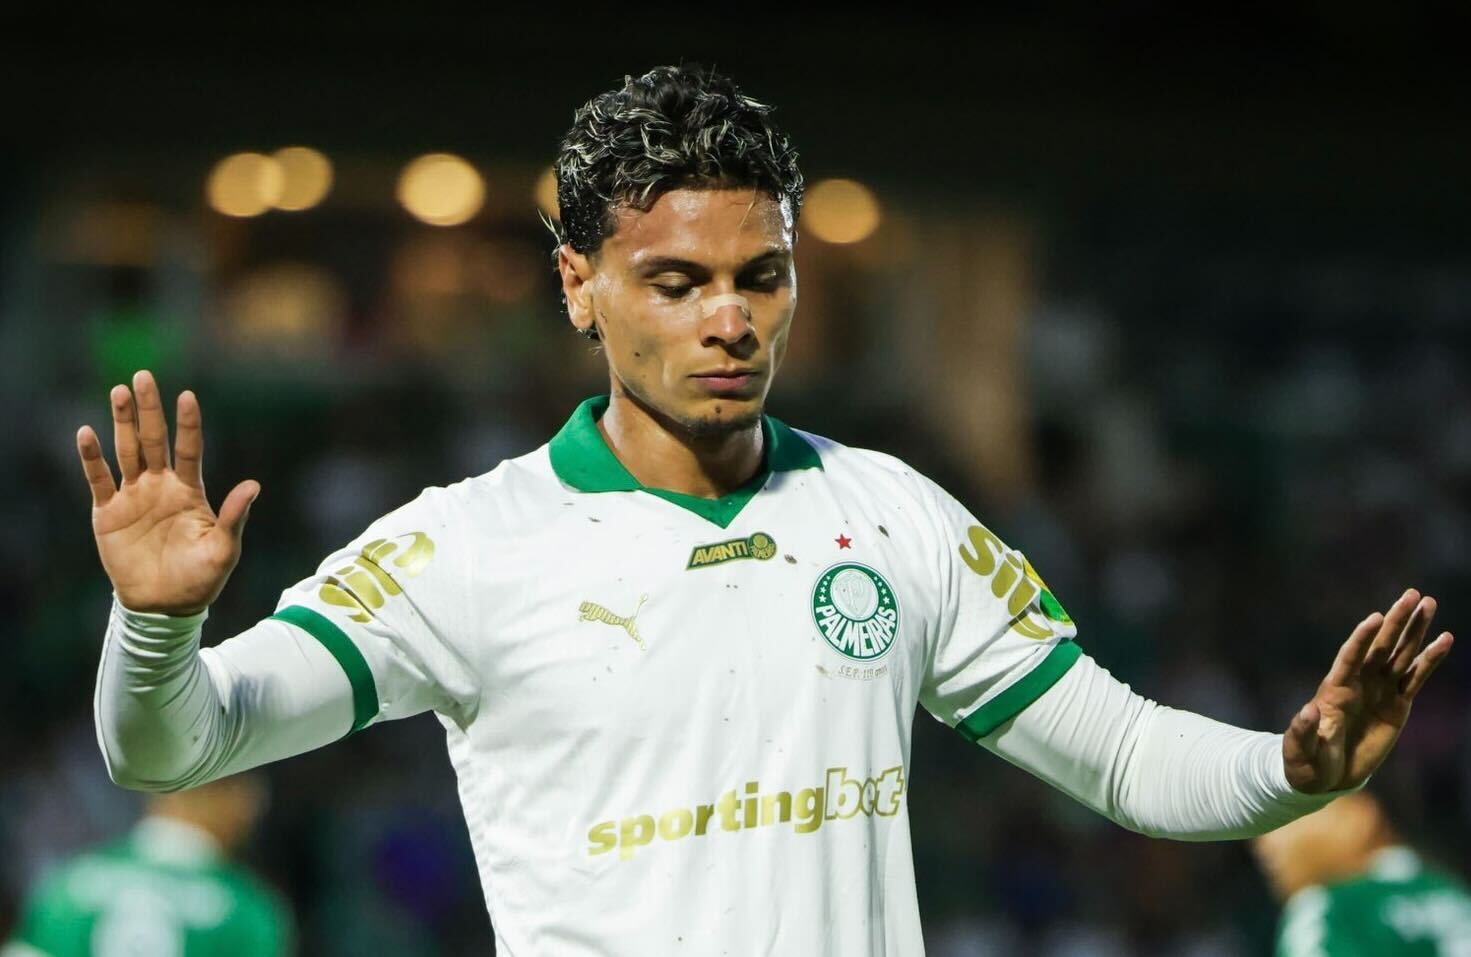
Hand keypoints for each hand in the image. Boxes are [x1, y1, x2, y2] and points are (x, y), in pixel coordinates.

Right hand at [76, 370, 259, 615]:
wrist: (164, 605)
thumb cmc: (201, 578)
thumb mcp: (224, 549)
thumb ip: (234, 517)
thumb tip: (254, 485)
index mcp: (190, 491)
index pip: (189, 449)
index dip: (188, 424)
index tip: (187, 396)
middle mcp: (160, 486)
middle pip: (154, 440)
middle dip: (149, 409)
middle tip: (143, 376)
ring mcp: (133, 496)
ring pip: (127, 451)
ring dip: (121, 422)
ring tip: (118, 391)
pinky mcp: (108, 513)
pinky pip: (98, 479)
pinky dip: (91, 458)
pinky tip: (86, 433)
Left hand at [1283, 588, 1453, 793]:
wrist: (1327, 775)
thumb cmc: (1307, 762)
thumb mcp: (1298, 752)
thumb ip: (1302, 733)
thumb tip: (1307, 711)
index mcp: (1334, 690)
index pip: (1349, 657)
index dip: (1361, 639)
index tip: (1374, 617)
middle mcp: (1359, 683)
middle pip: (1380, 646)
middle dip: (1396, 621)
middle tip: (1413, 593)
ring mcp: (1379, 691)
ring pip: (1401, 654)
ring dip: (1415, 630)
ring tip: (1429, 603)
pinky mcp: (1397, 704)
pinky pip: (1416, 677)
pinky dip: (1430, 659)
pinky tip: (1445, 640)